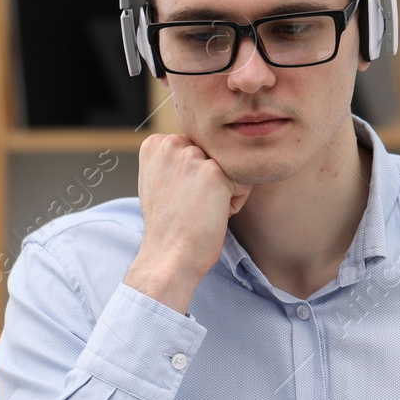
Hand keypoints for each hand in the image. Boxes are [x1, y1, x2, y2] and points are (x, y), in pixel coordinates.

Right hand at [122, 133, 250, 312]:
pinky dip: (234, 203)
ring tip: (200, 210)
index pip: (197, 149)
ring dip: (224, 191)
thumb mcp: (160, 181)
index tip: (177, 197)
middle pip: (214, 156)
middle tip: (190, 206)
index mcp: (156, 143)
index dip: (193, 177)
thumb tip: (201, 150)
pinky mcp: (214, 172)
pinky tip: (212, 215)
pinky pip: (243, 184)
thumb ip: (176, 160)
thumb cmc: (168, 226)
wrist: (169, 256)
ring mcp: (192, 157)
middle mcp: (171, 144)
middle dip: (210, 182)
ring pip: (230, 169)